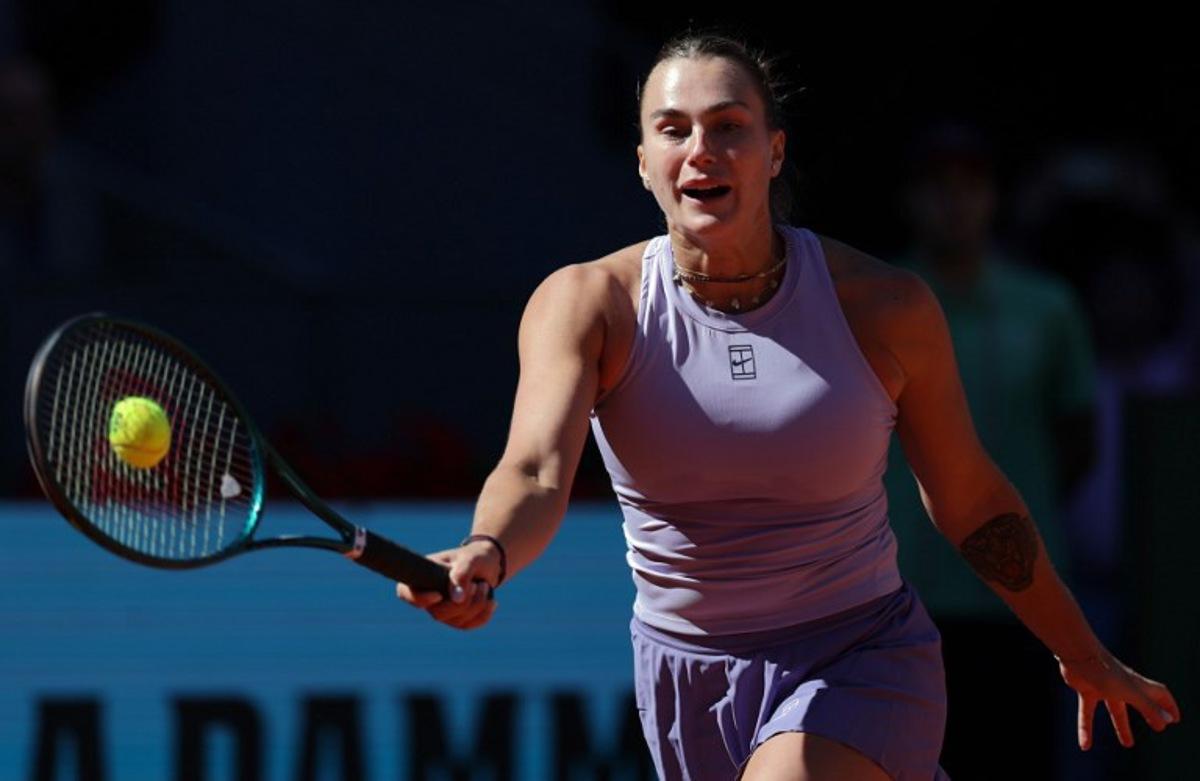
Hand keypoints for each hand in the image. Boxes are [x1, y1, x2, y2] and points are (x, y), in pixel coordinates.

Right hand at [395, 544, 500, 629]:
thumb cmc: (475, 557)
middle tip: (479, 584)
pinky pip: (468, 626)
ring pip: (455, 621)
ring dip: (477, 604)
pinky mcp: (456, 620)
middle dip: (464, 602)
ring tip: (484, 586)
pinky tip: (491, 601)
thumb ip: (462, 573)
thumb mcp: (471, 559)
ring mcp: (442, 610)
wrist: (489, 565)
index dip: (418, 598)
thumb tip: (456, 599)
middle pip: (438, 613)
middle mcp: (428, 596)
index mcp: (424, 575)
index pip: (405, 592)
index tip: (438, 595)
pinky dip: (483, 614)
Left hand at [1057, 648, 1180, 748]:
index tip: (1175, 719)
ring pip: (1115, 710)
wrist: (1076, 653)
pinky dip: (1086, 729)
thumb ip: (1148, 707)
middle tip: (1157, 728)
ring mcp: (1104, 687)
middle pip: (1139, 702)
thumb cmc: (1105, 670)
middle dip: (1149, 714)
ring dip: (1121, 726)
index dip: (1168, 706)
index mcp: (1136, 684)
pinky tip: (1085, 745)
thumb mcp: (1129, 693)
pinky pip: (1087, 713)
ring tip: (1128, 744)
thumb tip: (1167, 721)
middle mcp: (1121, 685)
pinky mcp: (1086, 689)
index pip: (1159, 694)